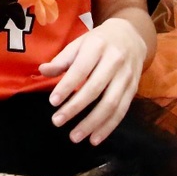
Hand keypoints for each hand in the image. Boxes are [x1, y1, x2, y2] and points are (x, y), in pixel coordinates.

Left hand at [39, 16, 146, 145]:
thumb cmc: (98, 41)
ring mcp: (126, 76)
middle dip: (75, 108)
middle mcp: (114, 61)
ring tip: (75, 136)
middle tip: (57, 122)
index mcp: (97, 46)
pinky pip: (122, 111)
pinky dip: (108, 127)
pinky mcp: (134, 89)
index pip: (81, 69)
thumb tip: (42, 71)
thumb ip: (62, 59)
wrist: (131, 36)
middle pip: (95, 89)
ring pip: (111, 104)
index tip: (52, 102)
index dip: (67, 86)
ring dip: (92, 123)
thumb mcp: (79, 43)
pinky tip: (94, 139)